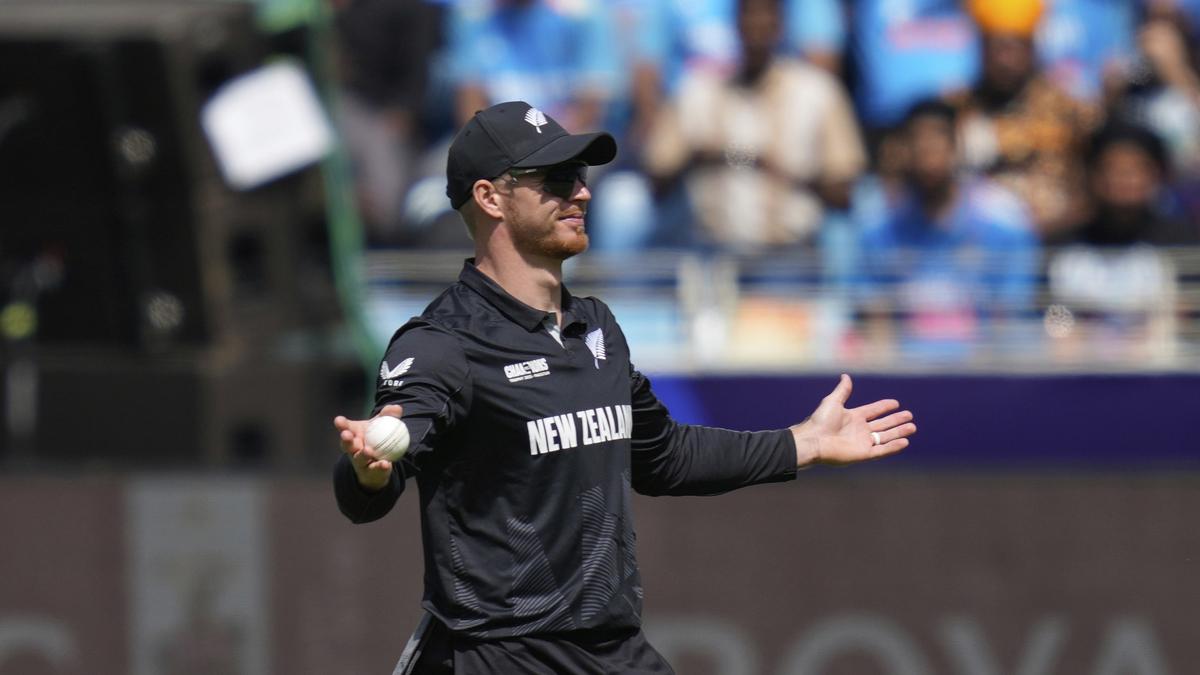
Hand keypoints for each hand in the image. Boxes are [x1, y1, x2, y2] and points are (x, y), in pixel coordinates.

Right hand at [334, 404, 402, 490]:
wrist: (381, 461)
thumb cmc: (377, 438)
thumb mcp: (382, 425)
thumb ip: (388, 416)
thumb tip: (396, 408)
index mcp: (353, 435)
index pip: (345, 428)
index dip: (341, 425)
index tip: (339, 420)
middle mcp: (353, 449)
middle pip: (347, 445)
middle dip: (345, 440)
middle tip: (347, 435)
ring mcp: (359, 461)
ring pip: (359, 458)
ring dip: (362, 454)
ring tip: (367, 450)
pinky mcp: (369, 472)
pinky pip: (374, 469)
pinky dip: (380, 467)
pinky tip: (386, 464)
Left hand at [790, 374, 914, 466]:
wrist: (814, 440)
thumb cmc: (821, 421)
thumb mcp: (833, 401)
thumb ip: (843, 390)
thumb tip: (845, 376)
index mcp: (853, 417)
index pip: (873, 411)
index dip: (884, 407)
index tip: (896, 404)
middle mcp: (860, 430)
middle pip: (882, 424)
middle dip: (896, 420)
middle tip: (910, 416)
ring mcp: (862, 442)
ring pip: (885, 437)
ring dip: (899, 432)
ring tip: (912, 427)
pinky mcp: (863, 454)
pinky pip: (882, 450)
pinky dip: (893, 447)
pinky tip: (905, 441)